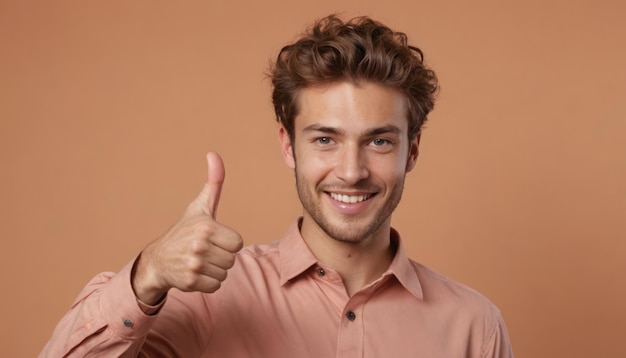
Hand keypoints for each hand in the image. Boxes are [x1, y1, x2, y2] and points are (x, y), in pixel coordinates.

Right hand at [132, 152, 243, 303]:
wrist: (157, 260)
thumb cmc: (184, 232)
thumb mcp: (199, 207)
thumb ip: (213, 183)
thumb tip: (214, 154)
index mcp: (207, 227)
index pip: (238, 243)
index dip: (227, 242)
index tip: (212, 239)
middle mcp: (200, 245)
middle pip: (232, 259)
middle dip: (221, 257)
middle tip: (204, 251)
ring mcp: (195, 264)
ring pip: (225, 273)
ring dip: (215, 270)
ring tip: (199, 261)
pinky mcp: (191, 281)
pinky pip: (216, 286)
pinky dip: (208, 283)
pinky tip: (194, 273)